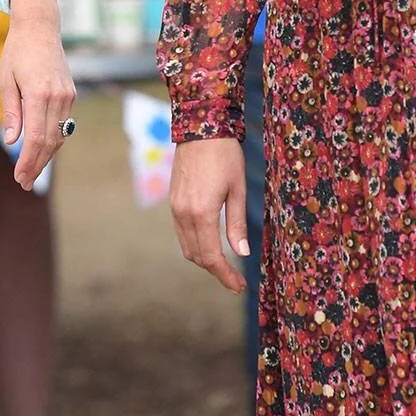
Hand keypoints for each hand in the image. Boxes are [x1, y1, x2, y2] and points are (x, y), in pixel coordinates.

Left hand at [0, 0, 75, 190]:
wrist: (40, 29)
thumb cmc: (16, 52)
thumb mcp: (6, 81)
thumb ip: (11, 112)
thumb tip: (13, 141)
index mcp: (39, 94)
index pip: (35, 138)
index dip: (28, 162)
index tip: (19, 178)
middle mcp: (58, 97)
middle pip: (49, 142)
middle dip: (37, 165)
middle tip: (24, 183)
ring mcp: (68, 97)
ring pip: (59, 136)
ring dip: (46, 157)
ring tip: (31, 172)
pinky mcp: (71, 95)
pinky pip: (63, 125)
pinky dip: (52, 140)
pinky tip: (41, 151)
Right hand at [169, 136, 248, 293]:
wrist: (200, 128)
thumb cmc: (225, 156)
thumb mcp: (238, 190)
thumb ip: (237, 225)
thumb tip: (242, 254)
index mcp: (202, 213)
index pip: (212, 256)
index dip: (225, 275)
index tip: (239, 286)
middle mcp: (183, 214)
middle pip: (197, 256)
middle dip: (216, 271)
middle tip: (236, 281)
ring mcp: (175, 209)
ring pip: (187, 247)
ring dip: (205, 260)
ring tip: (225, 266)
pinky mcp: (173, 202)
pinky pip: (182, 233)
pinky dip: (196, 245)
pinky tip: (211, 245)